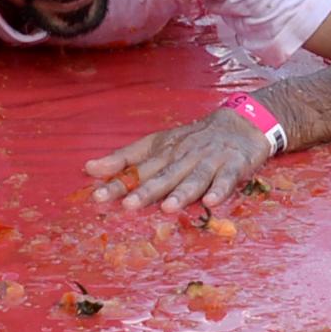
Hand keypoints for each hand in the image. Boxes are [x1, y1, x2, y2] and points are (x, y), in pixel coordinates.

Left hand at [86, 106, 272, 212]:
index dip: (117, 180)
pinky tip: (211, 201)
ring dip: (181, 192)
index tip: (97, 195)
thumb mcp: (158, 143)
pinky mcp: (234, 165)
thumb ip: (125, 158)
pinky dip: (220, 189)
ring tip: (168, 208)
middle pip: (163, 174)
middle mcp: (184, 155)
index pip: (137, 166)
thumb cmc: (194, 139)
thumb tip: (89, 168)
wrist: (242, 122)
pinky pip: (226, 179)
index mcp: (164, 150)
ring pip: (193, 178)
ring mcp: (210, 160)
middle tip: (128, 206)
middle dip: (146, 190)